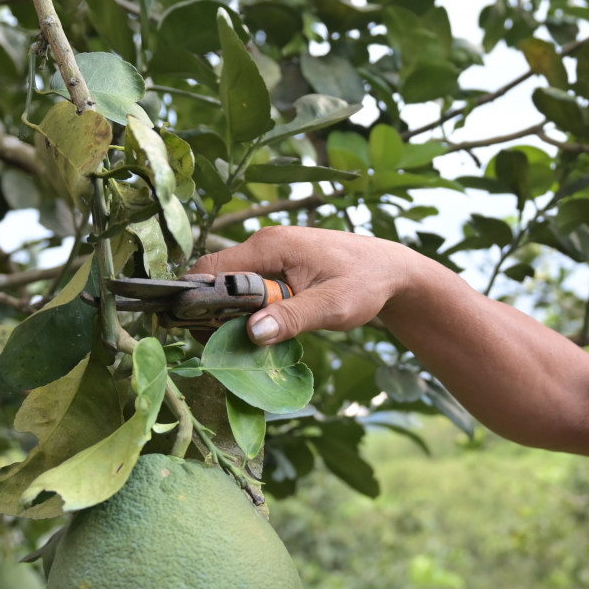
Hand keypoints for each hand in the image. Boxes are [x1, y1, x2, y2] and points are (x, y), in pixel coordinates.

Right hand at [193, 226, 429, 345]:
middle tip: (224, 344)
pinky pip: (249, 286)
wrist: (391, 271)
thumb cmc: (366, 283)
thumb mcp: (332, 307)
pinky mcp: (277, 265)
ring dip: (233, 313)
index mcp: (270, 246)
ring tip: (245, 340)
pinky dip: (249, 309)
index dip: (197, 299)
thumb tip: (253, 332)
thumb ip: (292, 318)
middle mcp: (263, 244)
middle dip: (214, 311)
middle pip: (217, 277)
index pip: (211, 268)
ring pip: (232, 284)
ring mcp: (270, 253)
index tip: (202, 332)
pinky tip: (262, 329)